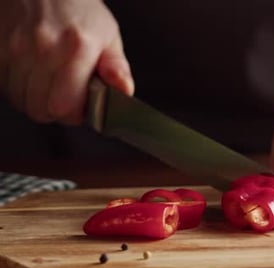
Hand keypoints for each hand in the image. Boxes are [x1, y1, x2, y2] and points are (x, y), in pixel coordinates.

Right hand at [0, 0, 133, 124]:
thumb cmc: (79, 10)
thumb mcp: (108, 36)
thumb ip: (117, 68)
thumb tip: (125, 91)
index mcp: (77, 48)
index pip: (65, 107)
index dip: (75, 114)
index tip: (81, 106)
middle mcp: (44, 48)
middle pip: (40, 110)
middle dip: (55, 110)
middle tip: (65, 96)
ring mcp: (16, 47)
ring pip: (20, 100)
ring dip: (35, 99)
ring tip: (49, 83)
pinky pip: (5, 85)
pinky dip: (18, 86)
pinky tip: (32, 74)